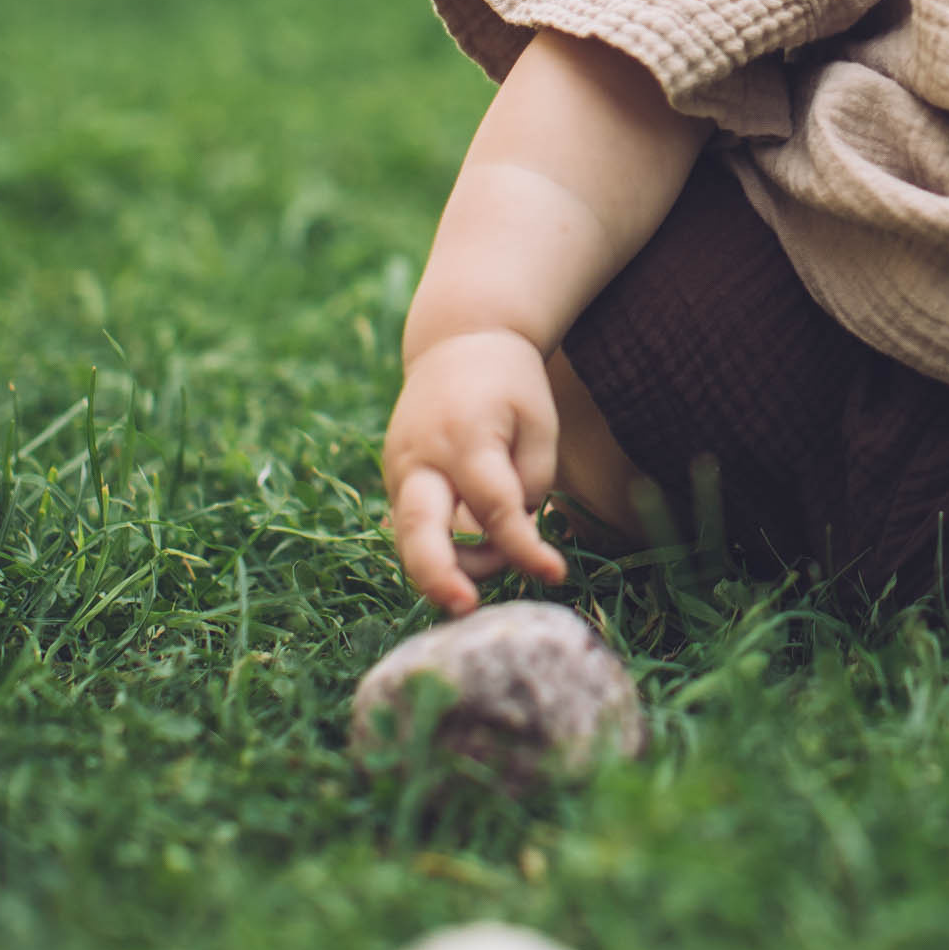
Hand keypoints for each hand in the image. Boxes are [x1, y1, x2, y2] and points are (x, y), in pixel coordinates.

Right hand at [382, 329, 568, 613]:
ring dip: (449, 569)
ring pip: (410, 540)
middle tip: (466, 608)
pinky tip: (470, 554)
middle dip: (440, 577)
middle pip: (420, 530)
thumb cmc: (509, 382)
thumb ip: (531, 479)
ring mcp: (398, 471)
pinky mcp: (394, 482)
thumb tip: (513, 534)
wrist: (455, 341)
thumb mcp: (538, 419)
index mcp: (464, 437)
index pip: (494, 507)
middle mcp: (421, 458)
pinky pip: (413, 530)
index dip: (524, 547)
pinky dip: (439, 550)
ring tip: (497, 559)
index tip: (554, 572)